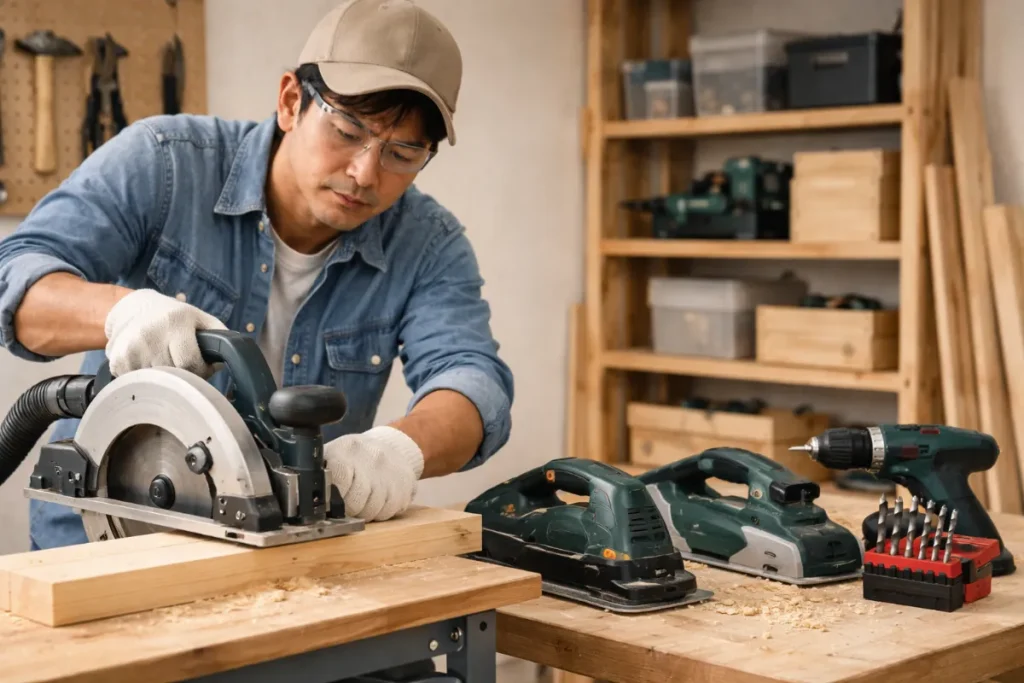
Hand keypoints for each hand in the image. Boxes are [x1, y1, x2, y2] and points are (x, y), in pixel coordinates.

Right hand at [104, 288, 227, 377]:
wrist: (135, 308)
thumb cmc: (176, 318)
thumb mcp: (202, 319)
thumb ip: (220, 338)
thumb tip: (225, 362)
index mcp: (175, 321)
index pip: (190, 364)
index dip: (199, 371)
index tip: (200, 368)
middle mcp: (150, 333)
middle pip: (173, 375)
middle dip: (183, 375)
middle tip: (183, 365)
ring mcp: (130, 347)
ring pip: (156, 382)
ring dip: (164, 379)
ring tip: (165, 362)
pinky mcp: (117, 360)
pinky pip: (138, 382)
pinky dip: (146, 379)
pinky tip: (148, 364)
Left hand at [324, 426, 424, 520]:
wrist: (393, 447)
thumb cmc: (355, 457)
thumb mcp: (334, 453)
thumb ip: (319, 472)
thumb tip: (303, 496)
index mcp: (347, 449)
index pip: (338, 480)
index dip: (333, 496)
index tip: (331, 498)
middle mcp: (372, 458)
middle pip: (354, 503)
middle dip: (348, 508)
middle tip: (347, 502)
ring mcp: (390, 473)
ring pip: (371, 511)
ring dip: (364, 512)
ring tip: (363, 499)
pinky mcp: (406, 486)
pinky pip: (387, 513)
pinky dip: (380, 512)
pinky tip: (378, 499)